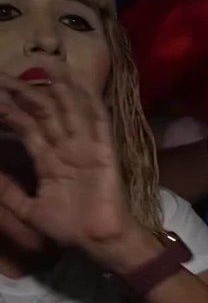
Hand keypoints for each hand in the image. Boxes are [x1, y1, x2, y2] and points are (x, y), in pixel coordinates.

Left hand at [0, 75, 152, 267]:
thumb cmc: (68, 228)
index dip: (9, 109)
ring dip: (56, 86)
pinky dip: (88, 99)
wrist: (98, 240)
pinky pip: (97, 120)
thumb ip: (8, 191)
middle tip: (3, 73)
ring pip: (68, 109)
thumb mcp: (29, 210)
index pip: (27, 127)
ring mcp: (85, 146)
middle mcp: (66, 148)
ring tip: (42, 62)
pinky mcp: (102, 150)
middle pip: (44, 112)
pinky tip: (78, 81)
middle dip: (24, 92)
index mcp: (49, 161)